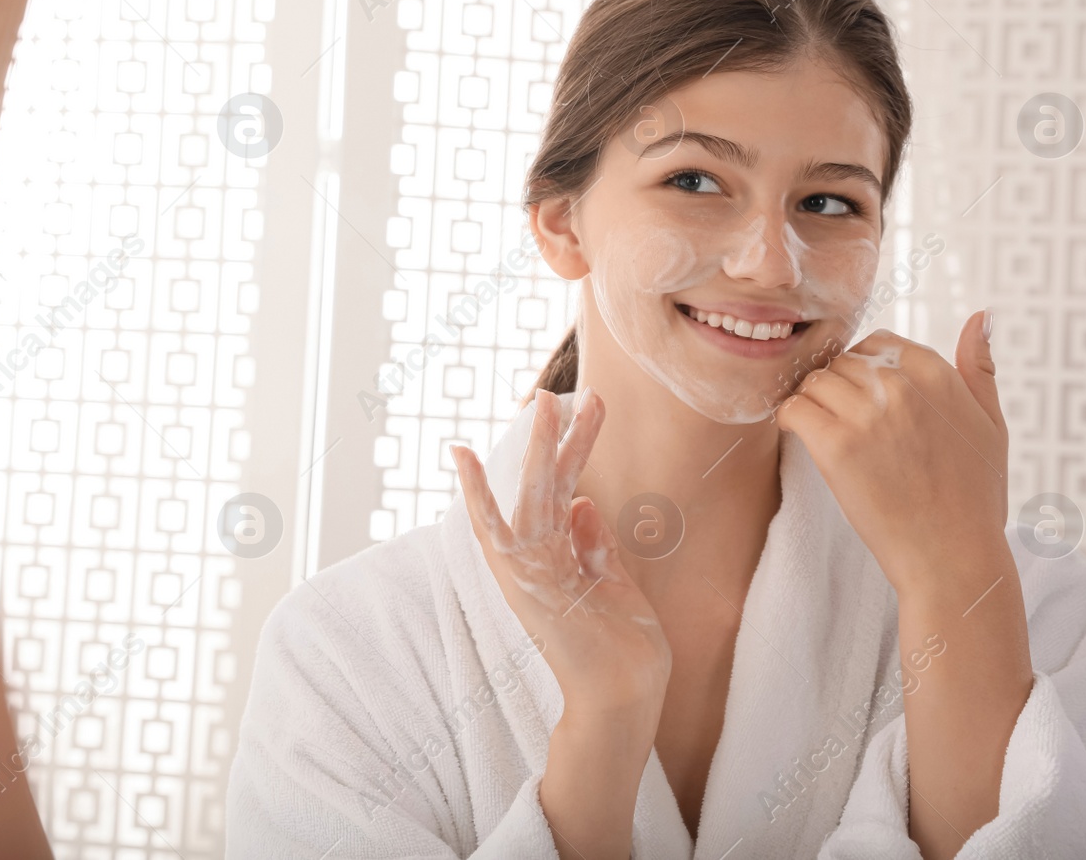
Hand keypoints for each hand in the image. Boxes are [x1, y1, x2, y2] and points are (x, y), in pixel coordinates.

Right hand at [451, 387, 670, 721]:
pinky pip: (493, 529)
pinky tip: (460, 456)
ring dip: (535, 446)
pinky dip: (475, 492)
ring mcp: (528, 566)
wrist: (624, 693)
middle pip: (548, 483)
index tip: (587, 410)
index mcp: (564, 555)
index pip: (567, 489)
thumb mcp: (617, 584)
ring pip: (529, 493)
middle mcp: (540, 556)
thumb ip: (596, 545)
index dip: (575, 448)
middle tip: (562, 391)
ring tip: (542, 399)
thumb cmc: (625, 649)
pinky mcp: (520, 579)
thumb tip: (583, 501)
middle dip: (555, 437)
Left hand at [775, 312, 1008, 594]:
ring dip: (815, 405)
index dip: (865, 372)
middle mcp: (900, 386)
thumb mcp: (991, 424)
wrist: (953, 556)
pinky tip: (809, 443)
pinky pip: (793, 409)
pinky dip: (791, 422)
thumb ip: (980, 367)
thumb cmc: (973, 495)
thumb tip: (981, 314)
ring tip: (833, 437)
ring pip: (814, 382)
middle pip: (842, 361)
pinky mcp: (835, 445)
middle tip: (849, 427)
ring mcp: (866, 414)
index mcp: (936, 373)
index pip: (877, 343)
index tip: (869, 405)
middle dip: (839, 389)